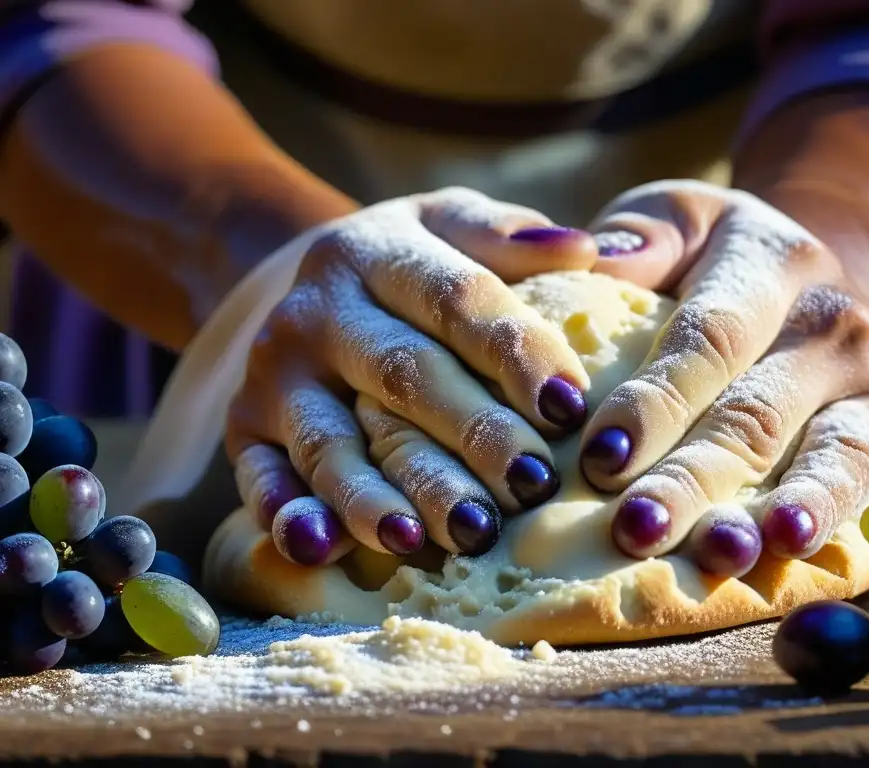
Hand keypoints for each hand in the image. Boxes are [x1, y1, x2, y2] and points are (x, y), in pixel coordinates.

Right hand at [226, 187, 600, 561]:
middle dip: (472, 434)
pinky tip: (323, 549)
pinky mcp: (245, 429)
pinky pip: (259, 478)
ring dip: (385, 495)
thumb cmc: (407, 265)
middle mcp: (317, 312)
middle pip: (402, 376)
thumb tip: (585, 248)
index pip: (455, 299)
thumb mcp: (447, 223)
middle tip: (532, 486)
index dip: (515, 352)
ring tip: (447, 537)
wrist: (301, 284)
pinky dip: (288, 516)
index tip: (572, 405)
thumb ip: (507, 235)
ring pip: (333, 442)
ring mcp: (274, 374)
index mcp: (377, 253)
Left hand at [579, 180, 868, 571]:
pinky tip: (787, 550)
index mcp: (771, 263)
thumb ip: (640, 236)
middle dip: (689, 478)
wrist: (805, 275)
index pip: (708, 339)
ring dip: (759, 513)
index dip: (656, 401)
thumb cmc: (708, 254)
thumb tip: (594, 259)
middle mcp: (831, 320)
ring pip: (812, 455)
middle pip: (750, 412)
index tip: (600, 455)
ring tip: (716, 555)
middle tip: (634, 529)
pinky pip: (856, 478)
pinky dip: (822, 515)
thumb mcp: (676, 218)